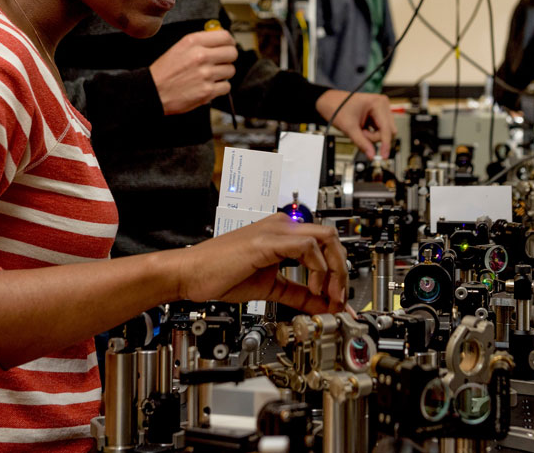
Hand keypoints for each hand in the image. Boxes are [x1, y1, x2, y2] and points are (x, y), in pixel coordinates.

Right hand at [148, 30, 237, 114]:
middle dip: (228, 58)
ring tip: (211, 76)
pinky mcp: (207, 91)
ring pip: (231, 70)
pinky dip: (220, 88)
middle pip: (232, 53)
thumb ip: (201, 42)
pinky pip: (226, 87)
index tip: (228, 46)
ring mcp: (205, 74)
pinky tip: (209, 86)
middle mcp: (200, 56)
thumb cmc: (165, 71)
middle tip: (221, 62)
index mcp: (193, 42)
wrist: (153, 91)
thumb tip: (222, 38)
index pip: (225, 36)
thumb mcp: (180, 47)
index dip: (229, 42)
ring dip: (224, 74)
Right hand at [174, 214, 348, 313]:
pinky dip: (317, 268)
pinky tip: (312, 288)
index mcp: (282, 235)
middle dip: (342, 270)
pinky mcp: (268, 240)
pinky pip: (307, 245)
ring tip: (328, 295)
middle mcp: (282, 227)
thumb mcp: (270, 288)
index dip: (337, 272)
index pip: (323, 245)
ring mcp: (276, 231)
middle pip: (331, 238)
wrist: (191, 275)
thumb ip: (298, 294)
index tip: (338, 297)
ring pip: (325, 238)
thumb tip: (321, 305)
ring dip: (334, 271)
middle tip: (339, 297)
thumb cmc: (219, 276)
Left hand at [315, 89, 394, 159]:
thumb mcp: (349, 127)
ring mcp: (381, 110)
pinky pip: (380, 130)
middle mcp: (382, 105)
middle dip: (374, 137)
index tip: (384, 155)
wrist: (330, 102)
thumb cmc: (337, 108)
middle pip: (388, 131)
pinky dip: (371, 134)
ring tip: (359, 130)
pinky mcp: (378, 115)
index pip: (386, 128)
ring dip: (372, 136)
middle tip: (361, 135)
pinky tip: (362, 130)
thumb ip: (361, 142)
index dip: (385, 144)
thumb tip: (371, 154)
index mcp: (377, 103)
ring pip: (385, 132)